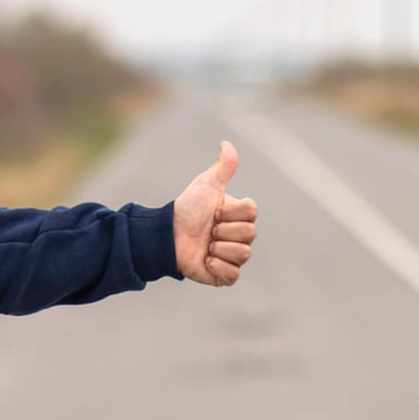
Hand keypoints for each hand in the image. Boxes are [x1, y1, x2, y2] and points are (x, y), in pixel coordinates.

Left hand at [173, 142, 257, 285]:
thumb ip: (222, 166)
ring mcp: (233, 257)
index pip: (252, 213)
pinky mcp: (224, 276)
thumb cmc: (186, 209)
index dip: (231, 212)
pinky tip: (205, 260)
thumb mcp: (206, 185)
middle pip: (250, 234)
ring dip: (219, 248)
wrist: (167, 235)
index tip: (214, 212)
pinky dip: (217, 267)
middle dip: (223, 230)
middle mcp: (240, 237)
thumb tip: (226, 143)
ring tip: (206, 245)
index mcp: (240, 216)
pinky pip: (233, 275)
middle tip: (208, 230)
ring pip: (243, 254)